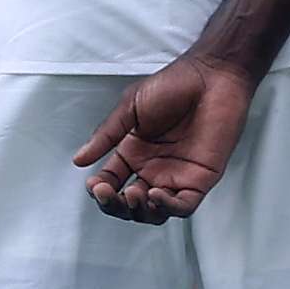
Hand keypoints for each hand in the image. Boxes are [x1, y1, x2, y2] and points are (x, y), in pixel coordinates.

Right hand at [72, 54, 257, 224]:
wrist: (210, 75)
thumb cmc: (174, 84)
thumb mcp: (130, 107)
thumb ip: (107, 135)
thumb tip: (79, 160)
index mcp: (134, 152)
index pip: (111, 182)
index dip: (100, 190)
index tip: (94, 185)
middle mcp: (153, 168)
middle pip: (128, 204)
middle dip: (114, 205)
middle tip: (108, 193)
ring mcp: (176, 176)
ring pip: (153, 212)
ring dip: (138, 212)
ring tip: (132, 194)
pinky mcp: (200, 180)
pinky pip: (182, 206)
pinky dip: (167, 207)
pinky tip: (155, 195)